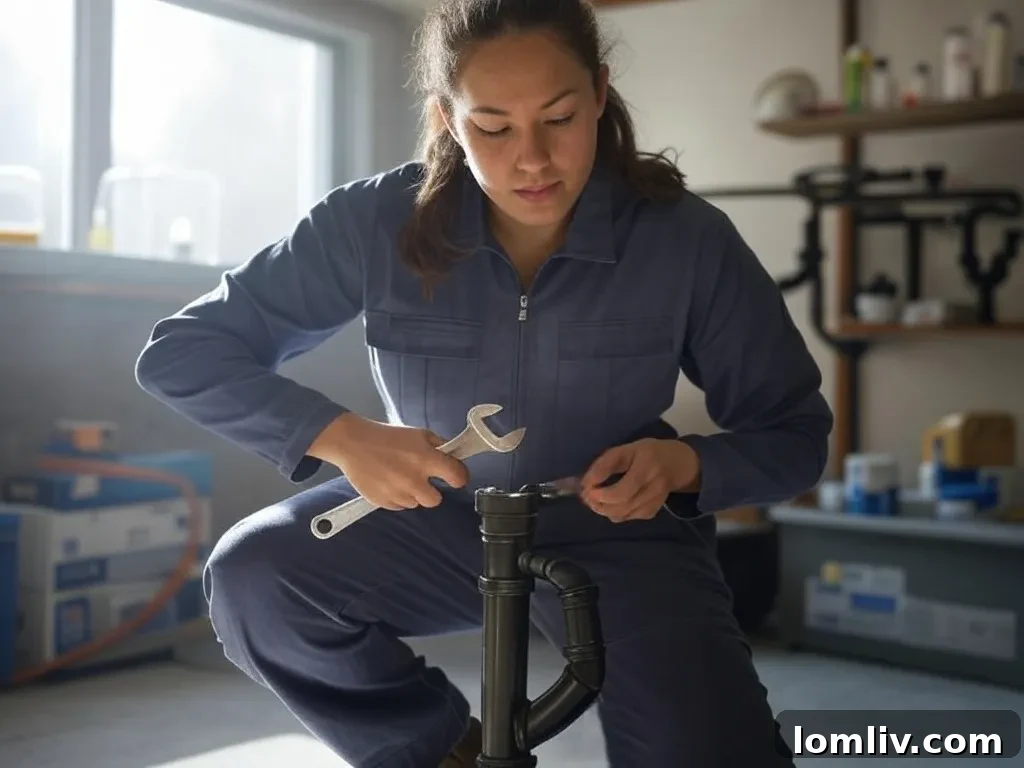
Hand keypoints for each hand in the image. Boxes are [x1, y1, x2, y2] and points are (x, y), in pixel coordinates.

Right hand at [308, 412, 468, 510]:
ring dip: (413, 493)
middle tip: (422, 478)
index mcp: (426, 459)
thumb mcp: (418, 433)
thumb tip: (454, 456)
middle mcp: (414, 480)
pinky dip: (397, 497)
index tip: (455, 476)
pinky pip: (399, 506)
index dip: (459, 477)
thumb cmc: (386, 436)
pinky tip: (389, 481)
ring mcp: (398, 493)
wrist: (353, 443)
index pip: (457, 477)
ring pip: (416, 503)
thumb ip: (440, 445)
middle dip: (432, 490)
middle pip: (436, 500)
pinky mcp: (383, 502)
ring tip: (399, 476)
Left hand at [579, 438, 699, 522]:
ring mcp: (657, 497)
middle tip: (587, 497)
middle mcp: (654, 479)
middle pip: (623, 499)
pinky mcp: (655, 509)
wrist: (678, 464)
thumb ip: (606, 464)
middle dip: (600, 501)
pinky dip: (616, 514)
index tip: (586, 486)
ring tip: (595, 502)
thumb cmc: (646, 453)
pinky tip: (611, 506)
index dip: (599, 484)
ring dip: (604, 510)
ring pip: (624, 512)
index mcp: (646, 459)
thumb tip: (584, 483)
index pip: (621, 477)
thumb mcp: (627, 449)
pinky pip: (630, 517)